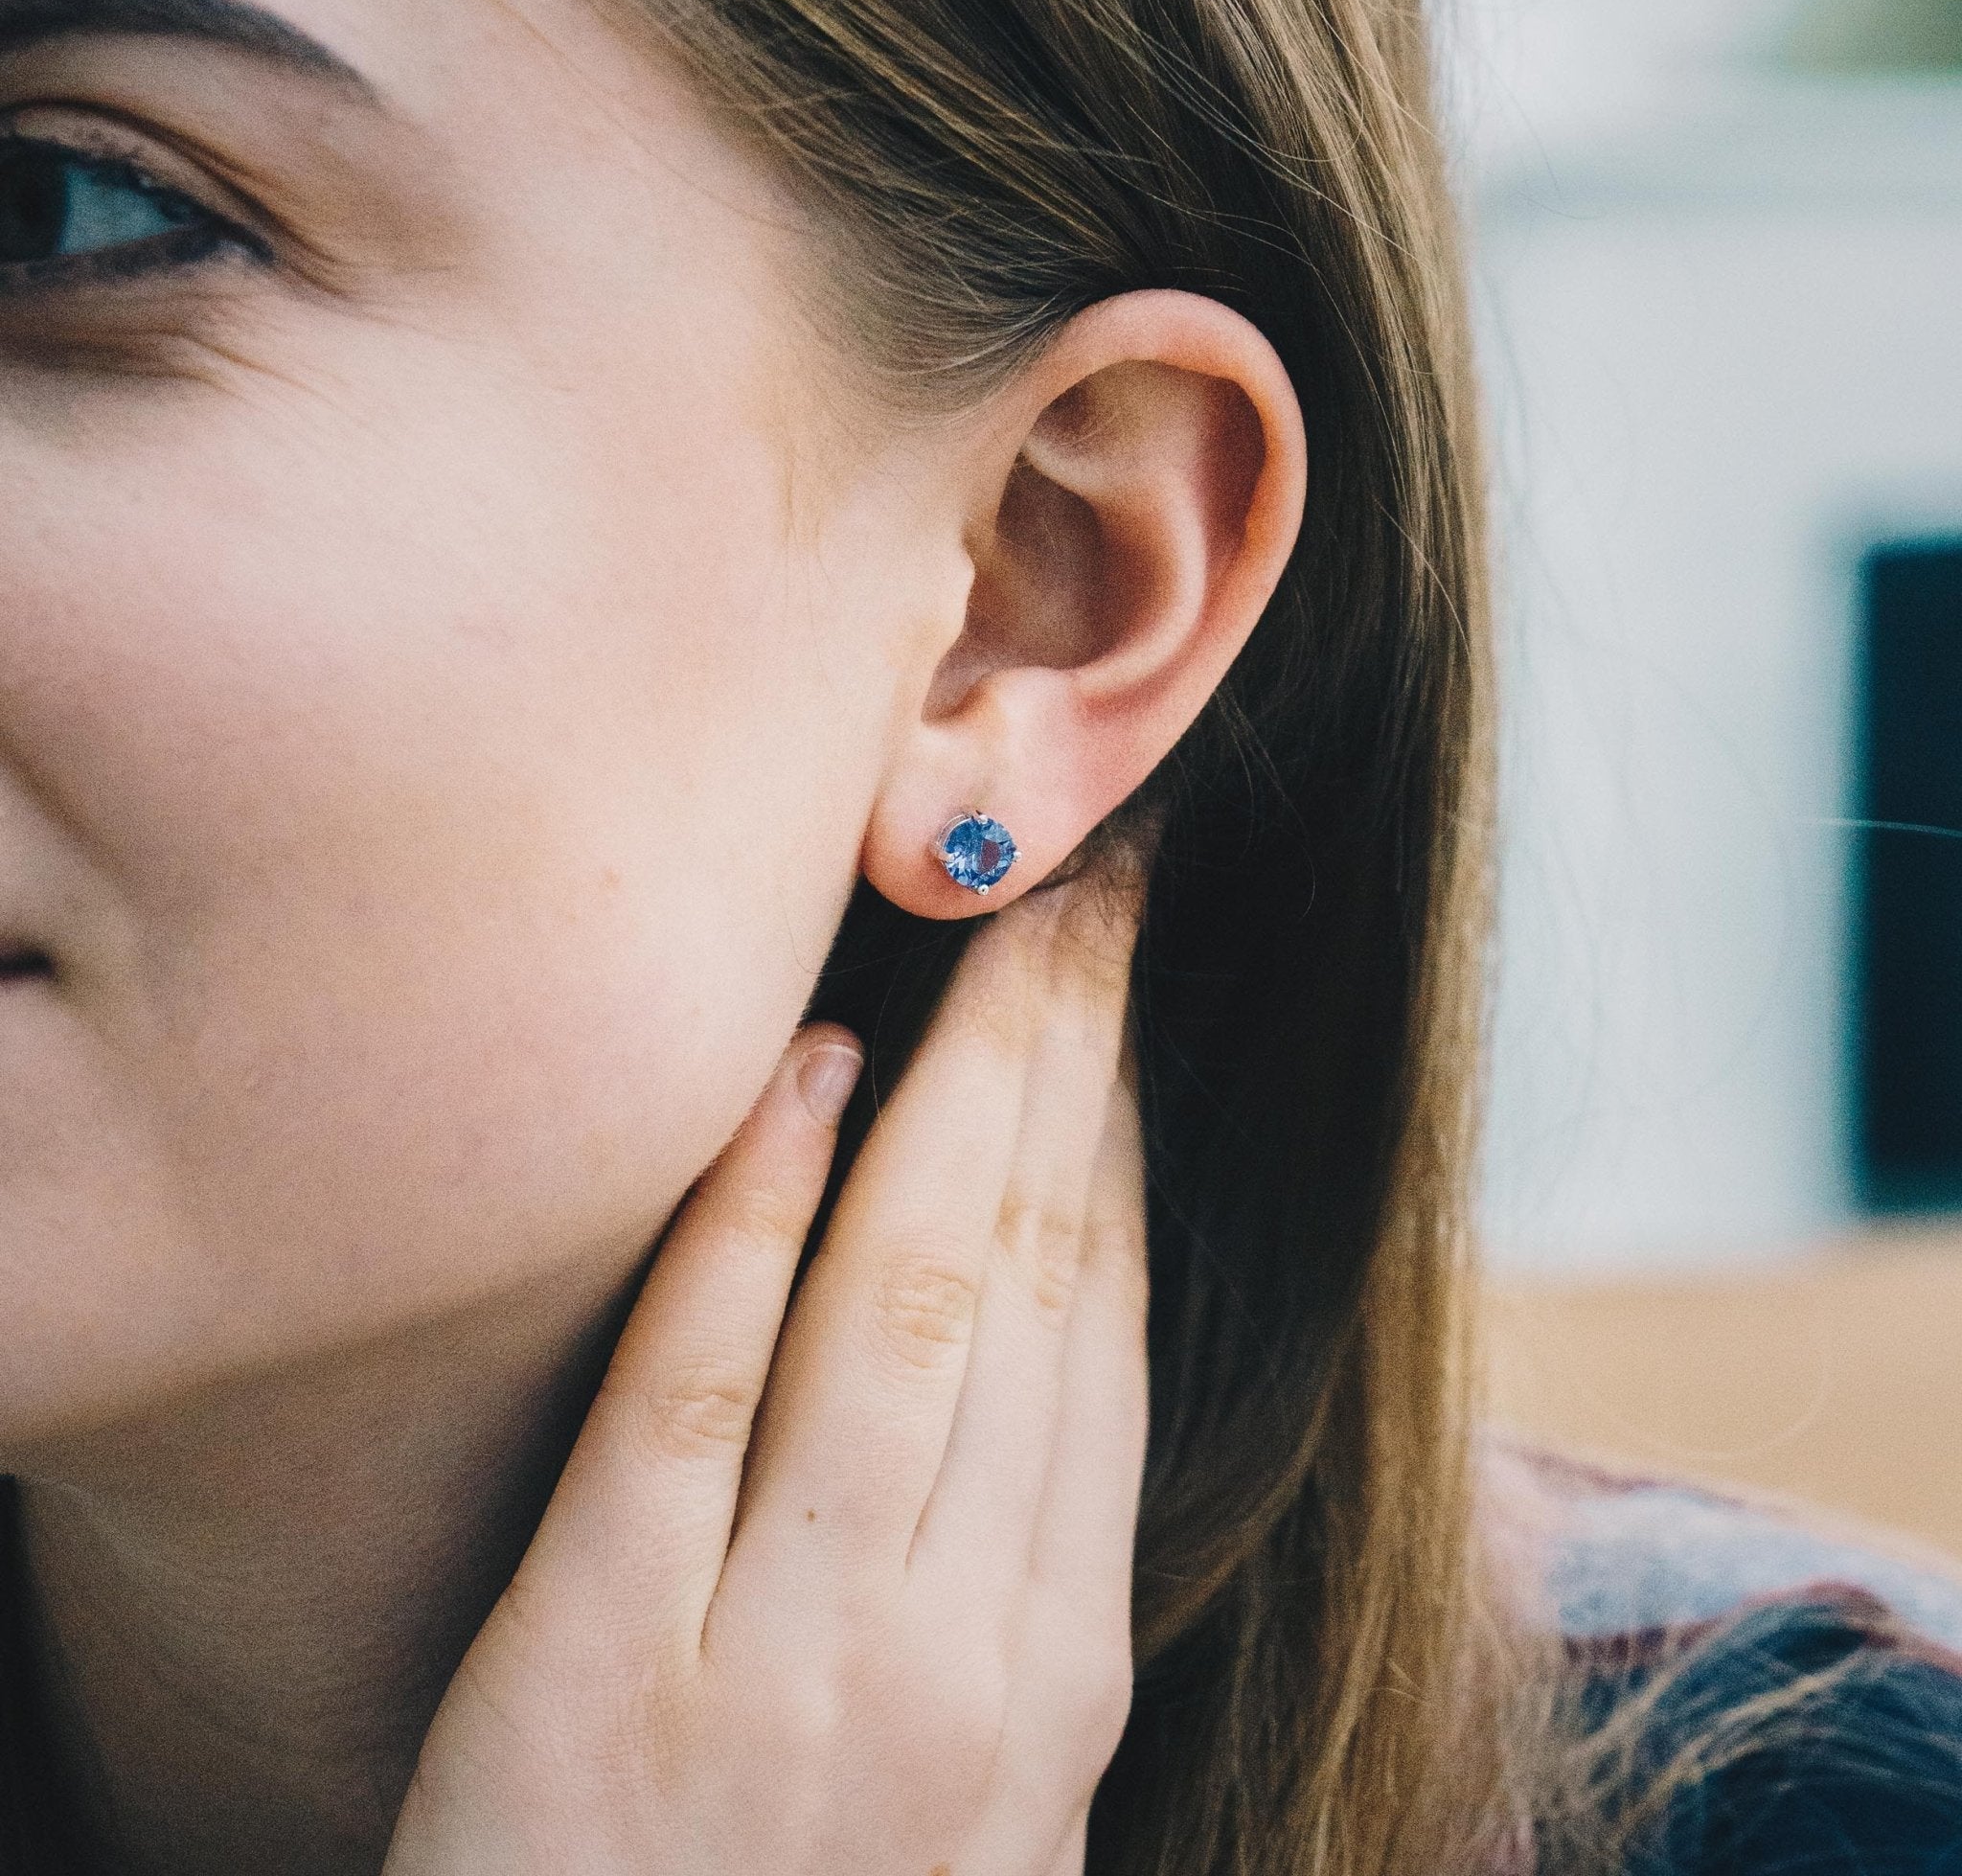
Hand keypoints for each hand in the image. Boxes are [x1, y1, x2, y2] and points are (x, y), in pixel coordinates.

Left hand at [383, 882, 1149, 1875]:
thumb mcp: (982, 1790)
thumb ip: (1015, 1578)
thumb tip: (1057, 1327)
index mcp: (1057, 1678)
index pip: (1108, 1338)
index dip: (1123, 1140)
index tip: (1124, 1000)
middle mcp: (957, 1657)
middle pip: (1032, 1282)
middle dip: (1067, 1058)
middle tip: (1086, 886)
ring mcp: (784, 1665)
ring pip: (904, 1306)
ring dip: (954, 1086)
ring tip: (989, 923)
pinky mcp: (596, 1672)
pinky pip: (692, 1391)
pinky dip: (752, 1218)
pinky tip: (798, 1078)